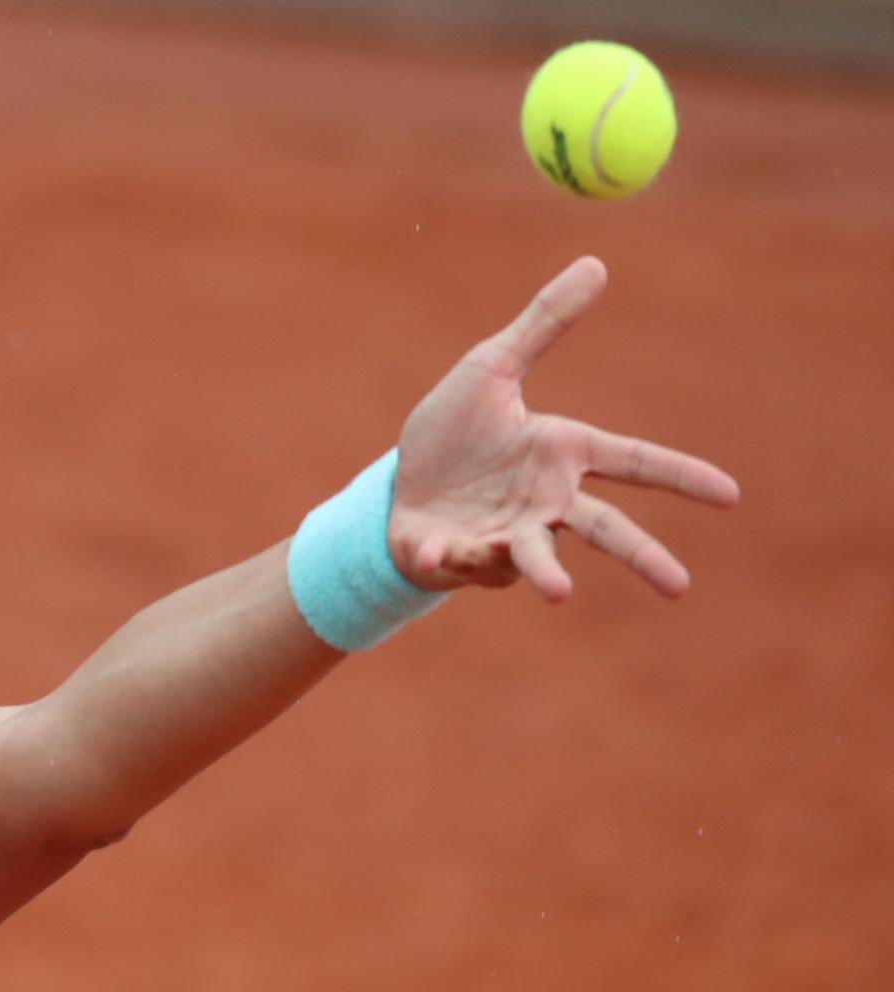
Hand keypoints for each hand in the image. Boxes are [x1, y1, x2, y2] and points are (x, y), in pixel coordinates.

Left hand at [388, 257, 739, 601]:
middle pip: (606, 529)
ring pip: (538, 557)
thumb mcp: (490, 367)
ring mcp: (508, 536)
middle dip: (643, 556)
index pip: (634, 461)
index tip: (732, 495)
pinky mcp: (464, 559)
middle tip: (680, 587)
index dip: (682, 477)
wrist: (395, 488)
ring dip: (548, 572)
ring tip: (561, 591)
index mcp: (562, 453)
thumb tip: (596, 263)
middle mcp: (546, 502)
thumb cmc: (451, 434)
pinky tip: (438, 550)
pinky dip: (452, 555)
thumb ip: (543, 323)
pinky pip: (466, 560)